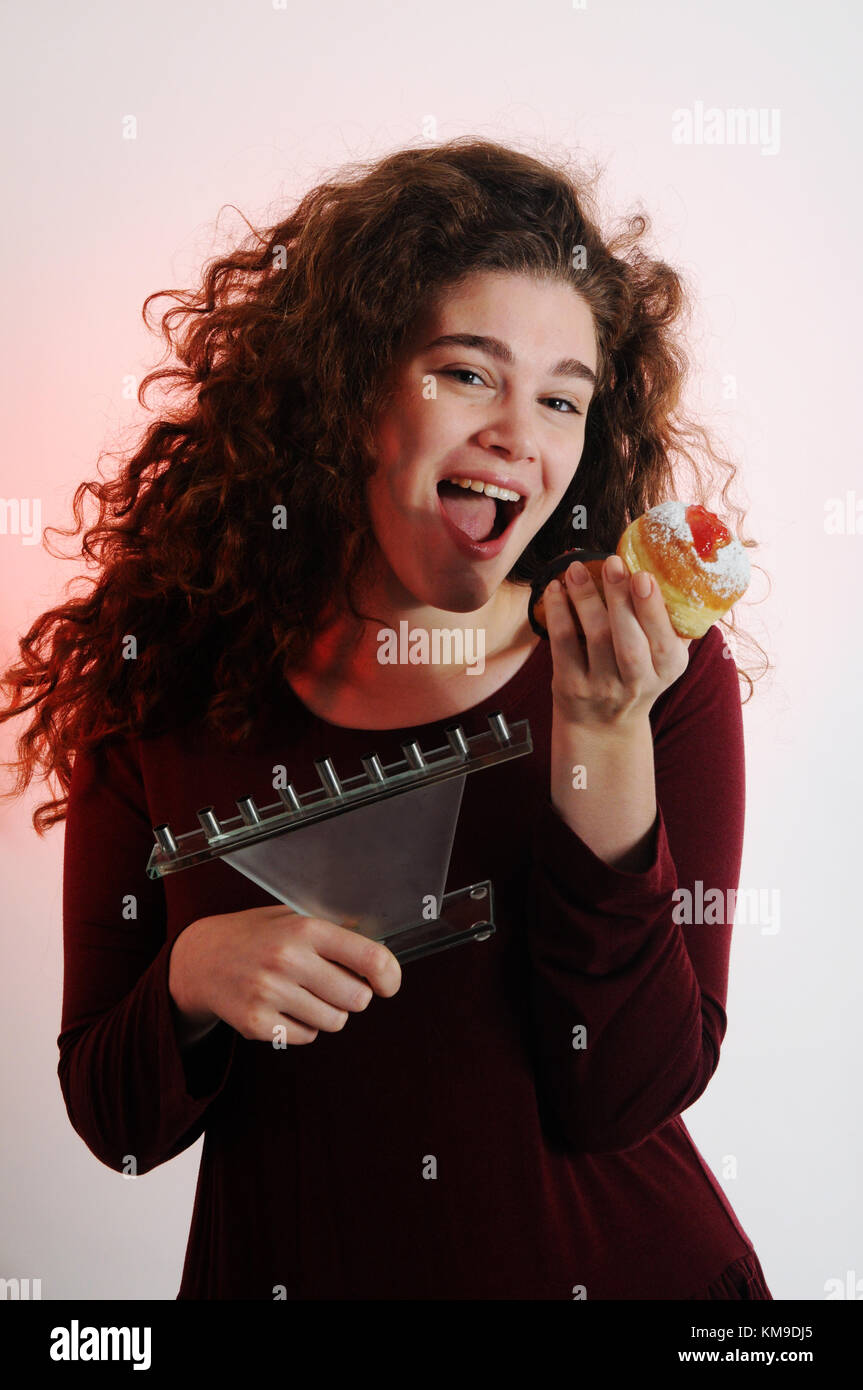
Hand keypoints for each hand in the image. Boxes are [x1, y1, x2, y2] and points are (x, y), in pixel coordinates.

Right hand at [168, 905, 401, 1045]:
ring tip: (303, 993)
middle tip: (333, 985)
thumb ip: (335, 931)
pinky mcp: (257, 1023)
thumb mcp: (292, 918)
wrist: (200, 960)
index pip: (370, 957)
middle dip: (353, 996)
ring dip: (328, 1012)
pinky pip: (308, 1036)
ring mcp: (270, 993)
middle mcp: (288, 959)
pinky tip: (284, 1006)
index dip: (390, 976)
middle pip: (357, 999)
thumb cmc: (256, 936)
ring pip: (335, 1021)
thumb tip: (383, 949)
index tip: (388, 985)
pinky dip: (303, 1026)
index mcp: (305, 929)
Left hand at [545, 554, 691, 731]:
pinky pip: (563, 645)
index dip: (652, 609)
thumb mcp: (662, 660)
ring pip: (596, 639)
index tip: (643, 576)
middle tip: (612, 564)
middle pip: (629, 642)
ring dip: (585, 599)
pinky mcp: (571, 686)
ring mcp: (602, 686)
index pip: (664, 641)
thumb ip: (669, 624)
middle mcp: (637, 682)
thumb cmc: (635, 676)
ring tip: (576, 570)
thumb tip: (670, 569)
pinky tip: (555, 590)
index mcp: (668, 668)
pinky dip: (558, 614)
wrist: (603, 726)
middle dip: (621, 600)